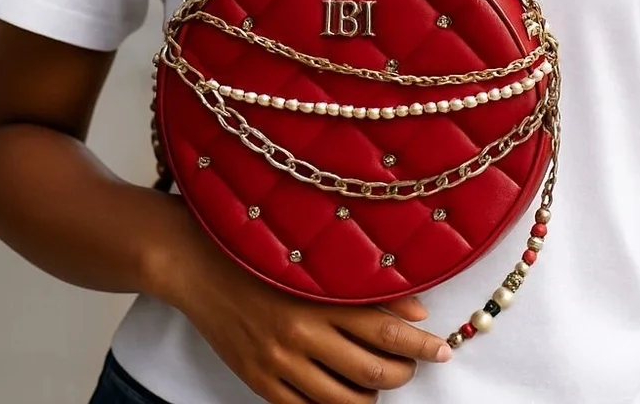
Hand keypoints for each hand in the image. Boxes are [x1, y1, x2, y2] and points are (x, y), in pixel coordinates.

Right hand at [155, 201, 451, 403]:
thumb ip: (363, 285)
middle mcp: (301, 334)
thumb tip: (415, 309)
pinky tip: (345, 393)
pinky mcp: (259, 382)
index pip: (385, 330)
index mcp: (318, 299)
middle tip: (416, 364)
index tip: (443, 348)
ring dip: (373, 394)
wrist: (197, 264)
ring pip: (344, 399)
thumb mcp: (312, 260)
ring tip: (382, 379)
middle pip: (371, 370)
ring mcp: (279, 363)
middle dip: (404, 372)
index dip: (420, 345)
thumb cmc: (257, 252)